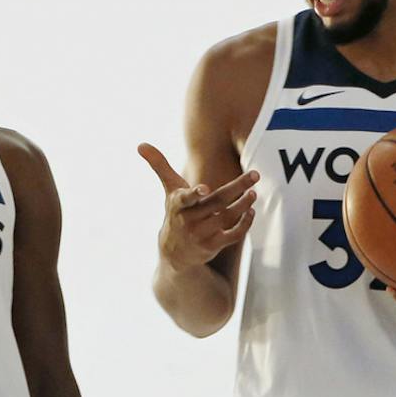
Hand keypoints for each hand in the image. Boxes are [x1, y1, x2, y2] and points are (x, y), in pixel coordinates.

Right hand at [141, 143, 256, 269]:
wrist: (174, 252)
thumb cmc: (175, 212)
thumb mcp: (168, 190)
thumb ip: (159, 165)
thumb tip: (140, 144)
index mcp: (178, 204)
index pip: (185, 199)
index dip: (194, 194)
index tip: (204, 188)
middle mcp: (189, 220)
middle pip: (217, 202)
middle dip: (238, 187)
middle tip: (255, 174)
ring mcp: (202, 234)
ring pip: (228, 217)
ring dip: (243, 205)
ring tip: (253, 192)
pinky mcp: (213, 245)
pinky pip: (233, 235)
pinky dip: (244, 224)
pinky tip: (251, 211)